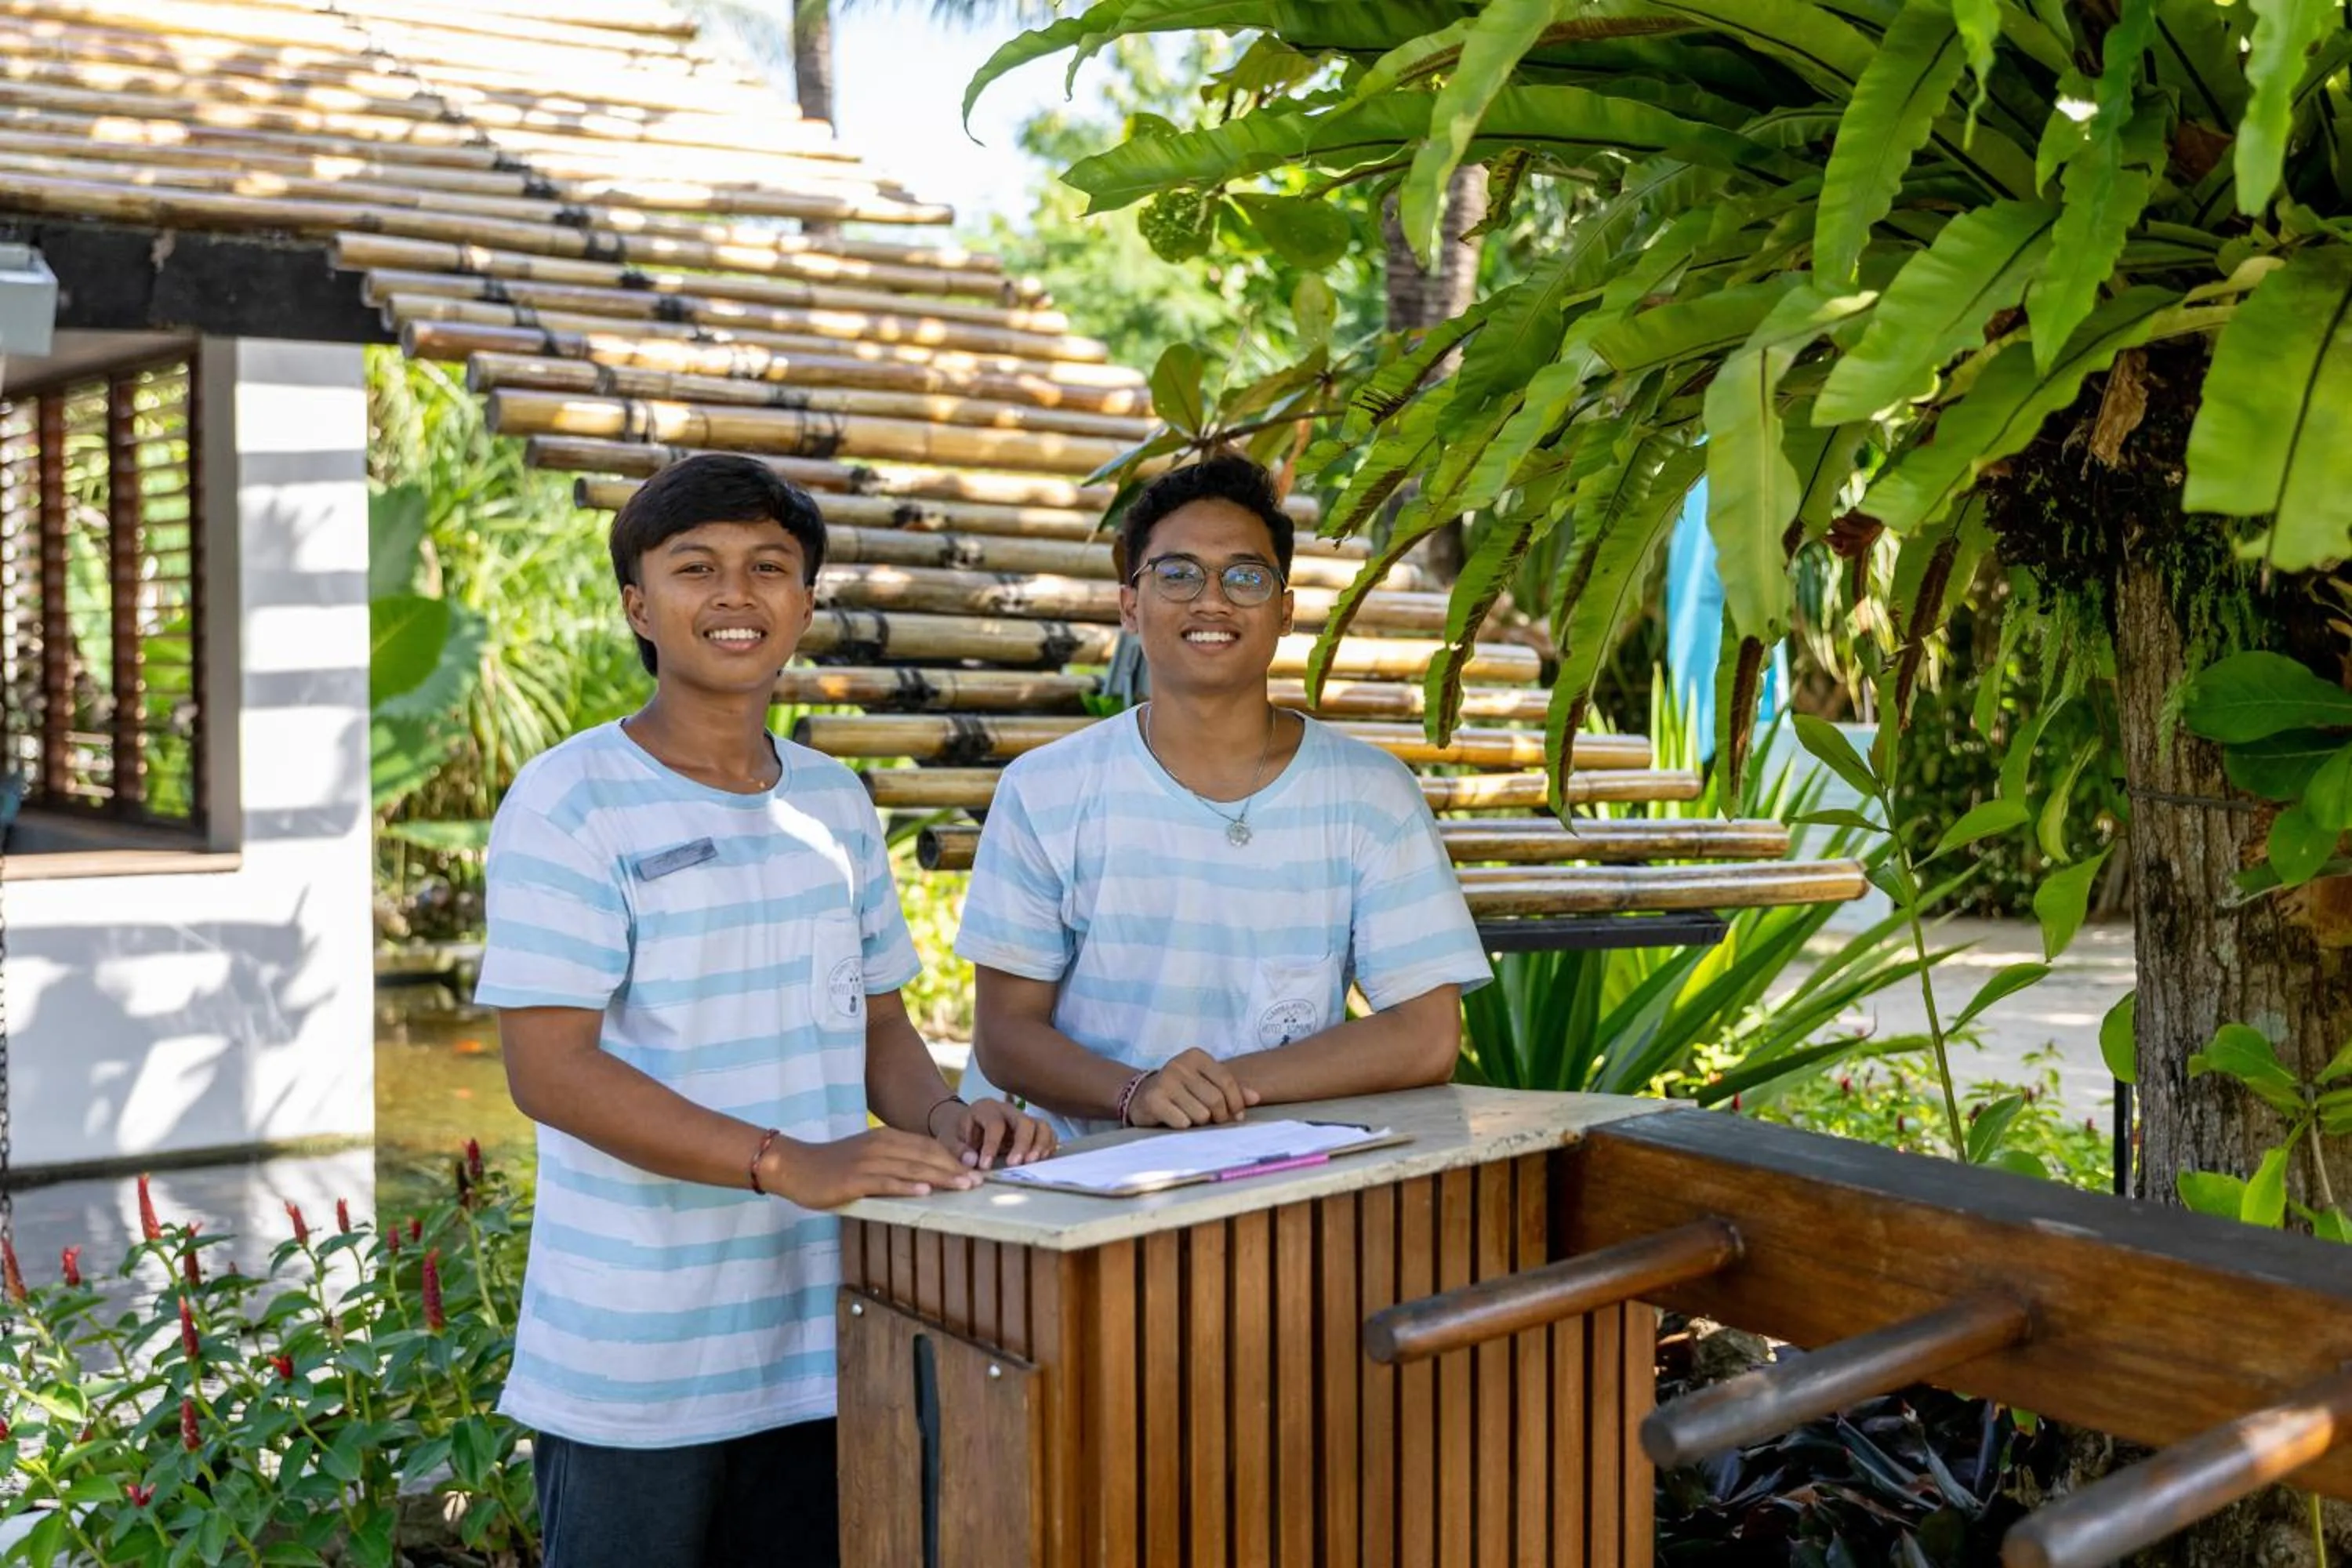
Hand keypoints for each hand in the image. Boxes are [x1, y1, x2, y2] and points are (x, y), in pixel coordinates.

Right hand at [758, 1128, 980, 1209]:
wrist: (794, 1166)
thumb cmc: (832, 1165)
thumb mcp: (865, 1156)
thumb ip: (892, 1161)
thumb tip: (923, 1176)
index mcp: (885, 1138)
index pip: (926, 1146)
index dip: (953, 1157)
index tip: (975, 1170)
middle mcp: (879, 1146)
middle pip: (925, 1156)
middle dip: (954, 1168)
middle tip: (979, 1182)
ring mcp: (867, 1162)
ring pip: (911, 1169)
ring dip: (940, 1178)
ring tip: (963, 1186)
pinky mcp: (854, 1179)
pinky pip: (885, 1182)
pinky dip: (907, 1187)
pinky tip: (925, 1193)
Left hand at [935, 1097, 1057, 1168]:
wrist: (964, 1126)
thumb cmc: (958, 1132)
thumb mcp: (949, 1138)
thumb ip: (957, 1149)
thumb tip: (971, 1161)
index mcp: (986, 1109)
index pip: (995, 1124)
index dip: (991, 1145)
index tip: (984, 1166)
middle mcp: (1007, 1110)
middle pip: (1024, 1121)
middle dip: (1022, 1144)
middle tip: (1015, 1164)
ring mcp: (1022, 1118)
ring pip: (1041, 1125)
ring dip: (1040, 1145)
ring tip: (1032, 1162)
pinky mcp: (1032, 1129)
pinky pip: (1047, 1133)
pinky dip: (1047, 1146)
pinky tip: (1040, 1160)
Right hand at [1127, 1049, 1261, 1128]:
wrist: (1141, 1095)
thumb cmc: (1181, 1091)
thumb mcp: (1205, 1083)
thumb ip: (1231, 1089)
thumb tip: (1256, 1098)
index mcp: (1196, 1056)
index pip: (1227, 1081)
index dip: (1236, 1102)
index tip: (1237, 1115)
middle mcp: (1179, 1064)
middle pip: (1215, 1100)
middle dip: (1219, 1116)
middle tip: (1214, 1120)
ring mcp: (1165, 1081)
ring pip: (1201, 1114)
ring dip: (1200, 1122)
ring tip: (1192, 1117)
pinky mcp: (1154, 1100)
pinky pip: (1182, 1122)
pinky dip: (1184, 1126)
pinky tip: (1177, 1120)